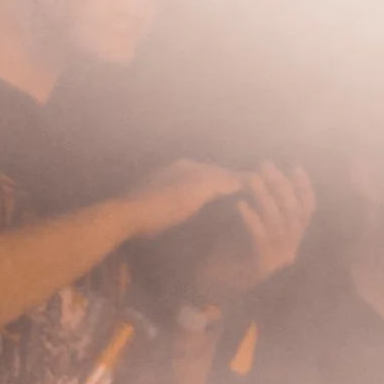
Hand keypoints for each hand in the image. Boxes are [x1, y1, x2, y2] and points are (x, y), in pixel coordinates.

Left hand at [119, 157, 246, 241]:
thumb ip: (220, 182)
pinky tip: (201, 207)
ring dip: (212, 189)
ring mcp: (165, 182)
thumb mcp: (196, 191)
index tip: (256, 184)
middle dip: (227, 181)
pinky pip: (186, 193)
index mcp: (189, 166)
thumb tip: (244, 177)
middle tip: (246, 193)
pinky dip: (199, 197)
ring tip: (227, 201)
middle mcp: (177, 169)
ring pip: (197, 183)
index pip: (221, 170)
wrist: (127, 217)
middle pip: (209, 174)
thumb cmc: (164, 205)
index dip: (239, 177)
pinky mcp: (157, 196)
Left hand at [179, 161, 315, 304]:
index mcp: (292, 237)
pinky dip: (252, 218)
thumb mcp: (251, 223)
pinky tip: (240, 204)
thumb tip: (264, 174)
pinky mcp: (262, 264)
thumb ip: (263, 205)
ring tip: (252, 178)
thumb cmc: (230, 250)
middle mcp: (291, 248)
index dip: (304, 187)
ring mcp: (278, 258)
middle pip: (295, 213)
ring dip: (265, 197)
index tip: (294, 166)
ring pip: (279, 222)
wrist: (215, 283)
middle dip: (281, 186)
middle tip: (266, 165)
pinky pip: (261, 237)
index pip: (308, 209)